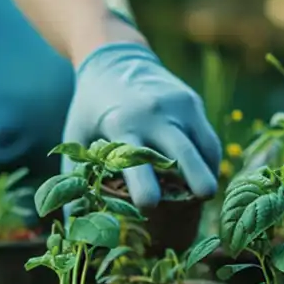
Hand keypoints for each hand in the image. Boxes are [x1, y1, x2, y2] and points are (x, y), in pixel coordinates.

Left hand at [63, 43, 220, 206]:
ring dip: (208, 172)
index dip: (143, 184)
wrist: (113, 60)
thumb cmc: (90, 109)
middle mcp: (154, 113)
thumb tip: (74, 224)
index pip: (136, 158)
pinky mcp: (192, 102)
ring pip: (202, 145)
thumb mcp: (75, 137)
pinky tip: (205, 178)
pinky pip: (207, 137)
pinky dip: (210, 160)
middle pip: (182, 151)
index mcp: (121, 123)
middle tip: (203, 199)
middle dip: (195, 176)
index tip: (148, 206)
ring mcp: (178, 106)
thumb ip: (74, 178)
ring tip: (205, 197)